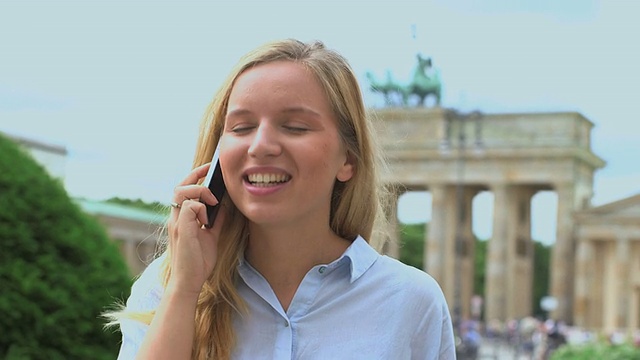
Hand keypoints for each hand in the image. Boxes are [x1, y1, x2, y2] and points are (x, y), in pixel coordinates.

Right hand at [166, 163, 225, 296]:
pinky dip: (201, 208)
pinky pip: (189, 207)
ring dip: (199, 191)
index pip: (184, 189)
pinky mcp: (181, 230)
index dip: (196, 176)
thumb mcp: (211, 236)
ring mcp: (177, 223)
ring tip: (212, 200)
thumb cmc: (198, 262)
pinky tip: (207, 220)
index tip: (210, 168)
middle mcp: (176, 218)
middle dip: (196, 174)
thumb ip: (216, 221)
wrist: (189, 282)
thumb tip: (225, 206)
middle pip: (179, 185)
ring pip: (180, 191)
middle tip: (212, 170)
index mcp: (182, 218)